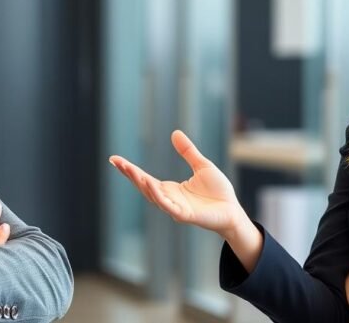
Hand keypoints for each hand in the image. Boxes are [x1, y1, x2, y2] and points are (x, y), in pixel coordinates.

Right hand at [109, 130, 242, 236]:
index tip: (115, 159)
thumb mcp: (202, 166)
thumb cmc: (218, 192)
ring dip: (142, 184)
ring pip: (154, 197)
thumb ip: (188, 152)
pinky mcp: (186, 215)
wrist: (233, 210)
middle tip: (117, 162)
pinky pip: (169, 207)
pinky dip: (159, 197)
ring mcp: (176, 208)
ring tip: (132, 171)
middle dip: (130, 175)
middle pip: (144, 187)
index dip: (130, 170)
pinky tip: (151, 186)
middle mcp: (169, 199)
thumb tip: (175, 133)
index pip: (145, 178)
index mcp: (170, 189)